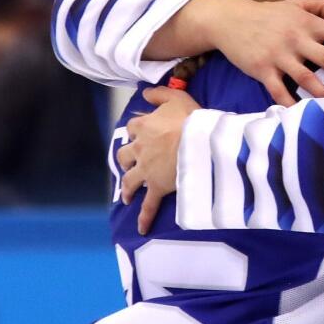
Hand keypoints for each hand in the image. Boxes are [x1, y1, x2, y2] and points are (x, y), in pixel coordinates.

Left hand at [118, 87, 201, 234]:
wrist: (199, 142)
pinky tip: (141, 229)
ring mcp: (146, 170)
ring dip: (126, 188)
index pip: (132, 128)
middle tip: (130, 165)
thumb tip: (145, 93)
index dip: (136, 130)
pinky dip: (144, 218)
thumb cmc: (190, 119)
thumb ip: (159, 94)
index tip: (140, 133)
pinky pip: (148, 206)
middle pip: (124, 155)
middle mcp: (140, 149)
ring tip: (126, 196)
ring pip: (129, 180)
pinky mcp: (156, 187)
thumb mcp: (176, 98)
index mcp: (143, 127)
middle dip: (126, 160)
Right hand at [197, 0, 323, 105]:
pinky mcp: (262, 70)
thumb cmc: (267, 14)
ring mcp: (279, 56)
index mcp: (307, 23)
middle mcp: (296, 39)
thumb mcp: (296, 4)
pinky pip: (279, 91)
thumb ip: (322, 7)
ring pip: (307, 78)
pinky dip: (290, 104)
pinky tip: (302, 115)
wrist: (229, 19)